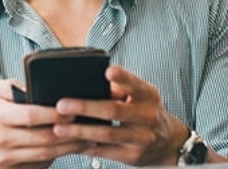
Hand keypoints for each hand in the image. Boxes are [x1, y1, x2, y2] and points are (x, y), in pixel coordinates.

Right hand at [0, 79, 92, 168]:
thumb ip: (14, 86)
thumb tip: (40, 87)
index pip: (31, 115)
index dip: (55, 114)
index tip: (74, 108)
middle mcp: (2, 139)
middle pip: (43, 137)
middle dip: (70, 131)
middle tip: (91, 122)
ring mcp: (8, 158)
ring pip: (46, 153)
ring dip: (71, 146)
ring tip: (90, 136)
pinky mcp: (15, 168)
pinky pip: (42, 163)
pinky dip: (61, 155)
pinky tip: (75, 147)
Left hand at [52, 65, 189, 165]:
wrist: (168, 142)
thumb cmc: (145, 110)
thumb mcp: (141, 95)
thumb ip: (119, 88)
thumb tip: (87, 80)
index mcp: (148, 95)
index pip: (135, 84)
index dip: (122, 78)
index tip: (107, 72)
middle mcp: (147, 116)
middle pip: (114, 110)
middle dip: (86, 107)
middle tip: (62, 105)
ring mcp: (141, 138)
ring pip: (107, 134)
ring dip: (80, 131)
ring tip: (59, 128)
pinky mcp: (132, 155)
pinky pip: (105, 152)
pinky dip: (85, 147)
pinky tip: (69, 143)